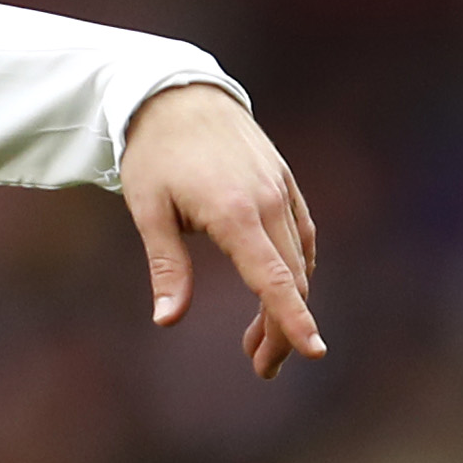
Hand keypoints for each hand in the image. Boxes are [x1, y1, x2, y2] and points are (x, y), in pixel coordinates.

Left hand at [119, 82, 323, 378]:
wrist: (178, 95)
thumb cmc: (154, 154)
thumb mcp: (148, 210)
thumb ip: (167, 267)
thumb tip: (167, 319)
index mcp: (234, 213)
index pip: (272, 278)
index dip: (292, 319)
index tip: (314, 352)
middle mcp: (269, 203)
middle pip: (290, 280)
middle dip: (281, 329)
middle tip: (260, 367)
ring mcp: (282, 191)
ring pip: (299, 262)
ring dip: (286, 304)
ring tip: (259, 344)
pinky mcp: (285, 184)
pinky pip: (302, 236)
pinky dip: (296, 269)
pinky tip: (280, 292)